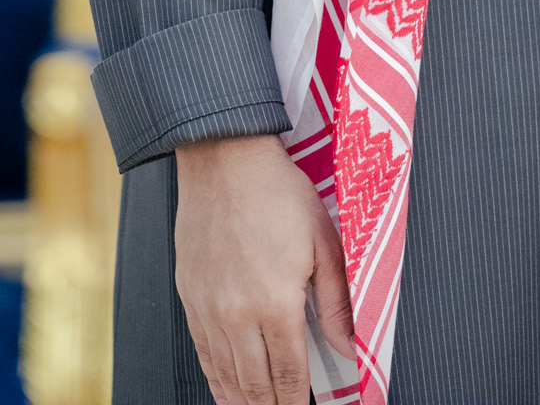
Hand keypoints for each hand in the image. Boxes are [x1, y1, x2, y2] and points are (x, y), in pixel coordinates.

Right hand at [174, 133, 354, 403]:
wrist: (224, 160)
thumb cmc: (277, 193)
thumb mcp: (324, 242)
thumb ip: (336, 303)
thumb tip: (349, 347)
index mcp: (276, 303)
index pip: (289, 375)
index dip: (297, 402)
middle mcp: (238, 315)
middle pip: (255, 385)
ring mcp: (209, 309)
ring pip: (226, 376)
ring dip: (243, 402)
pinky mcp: (190, 297)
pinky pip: (203, 352)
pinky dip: (215, 379)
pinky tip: (225, 390)